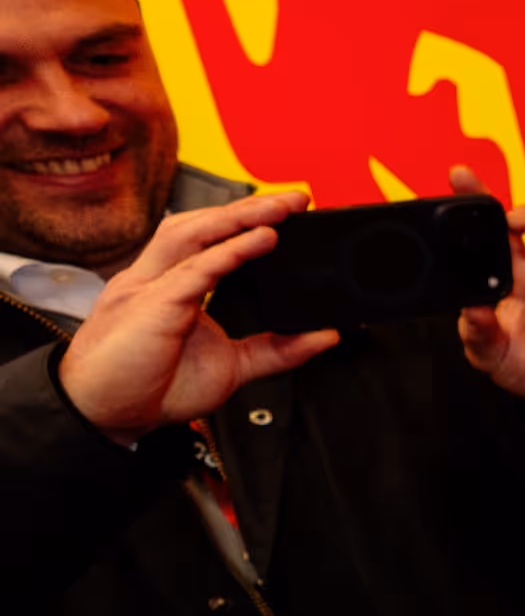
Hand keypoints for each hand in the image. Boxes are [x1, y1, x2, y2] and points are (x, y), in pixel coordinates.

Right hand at [52, 189, 335, 439]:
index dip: (243, 222)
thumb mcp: (232, 368)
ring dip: (239, 217)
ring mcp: (147, 288)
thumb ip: (277, 350)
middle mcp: (155, 280)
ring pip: (192, 234)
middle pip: (199, 226)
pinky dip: (229, 252)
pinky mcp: (150, 306)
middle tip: (295, 198)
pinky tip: (261, 240)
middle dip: (247, 208)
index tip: (287, 212)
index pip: (207, 240)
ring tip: (280, 208)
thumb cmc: (152, 389)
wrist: (107, 417)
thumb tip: (326, 335)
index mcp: (169, 288)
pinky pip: (193, 270)